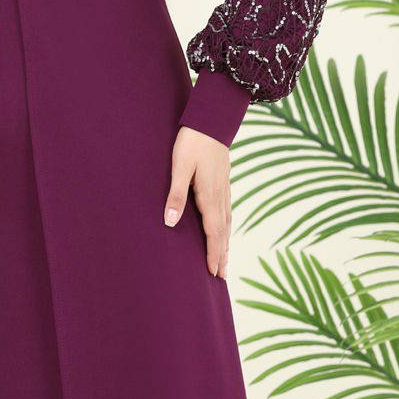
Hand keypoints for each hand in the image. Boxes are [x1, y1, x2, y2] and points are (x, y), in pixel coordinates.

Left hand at [163, 125, 230, 278]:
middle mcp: (220, 196)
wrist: (211, 121)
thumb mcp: (179, 167)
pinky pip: (228, 212)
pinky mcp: (224, 182)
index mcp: (209, 196)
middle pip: (223, 233)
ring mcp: (225, 190)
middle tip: (221, 278)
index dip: (212, 254)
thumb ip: (176, 195)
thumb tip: (171, 222)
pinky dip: (227, 228)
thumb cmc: (192, 142)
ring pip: (227, 223)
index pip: (213, 233)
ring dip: (226, 244)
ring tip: (225, 261)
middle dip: (221, 255)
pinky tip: (225, 230)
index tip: (213, 274)